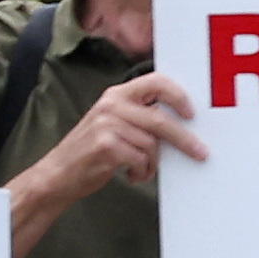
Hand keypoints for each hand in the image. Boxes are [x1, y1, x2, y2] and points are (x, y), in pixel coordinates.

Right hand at [19, 70, 205, 202]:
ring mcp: (106, 124)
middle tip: (201, 153)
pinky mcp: (105, 145)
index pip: (156, 82)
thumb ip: (140, 117)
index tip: (192, 114)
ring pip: (152, 144)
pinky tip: (131, 176)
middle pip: (160, 120)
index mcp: (116, 95)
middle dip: (185, 140)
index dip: (179, 96)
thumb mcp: (113, 124)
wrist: (57, 174)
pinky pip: (141, 160)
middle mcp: (111, 105)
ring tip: (142, 170)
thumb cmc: (92, 151)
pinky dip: (142, 173)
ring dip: (152, 164)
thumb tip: (182, 124)